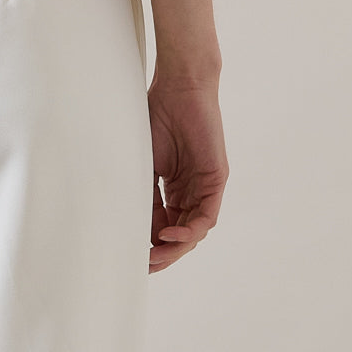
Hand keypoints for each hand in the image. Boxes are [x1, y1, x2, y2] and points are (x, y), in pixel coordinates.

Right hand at [146, 75, 228, 272]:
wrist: (179, 86)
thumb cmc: (157, 114)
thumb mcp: (144, 161)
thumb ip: (144, 192)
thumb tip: (135, 227)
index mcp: (174, 187)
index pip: (165, 226)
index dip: (151, 244)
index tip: (134, 258)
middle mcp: (192, 190)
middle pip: (181, 234)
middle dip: (164, 254)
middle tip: (146, 266)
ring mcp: (205, 186)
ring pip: (195, 230)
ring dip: (176, 248)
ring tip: (155, 256)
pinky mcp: (217, 179)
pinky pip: (207, 215)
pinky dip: (190, 230)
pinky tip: (169, 234)